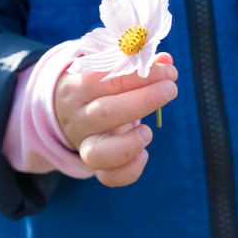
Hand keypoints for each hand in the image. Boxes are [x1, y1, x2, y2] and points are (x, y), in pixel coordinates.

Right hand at [55, 52, 177, 187]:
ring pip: (98, 153)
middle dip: (144, 100)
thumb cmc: (96, 86)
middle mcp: (77, 117)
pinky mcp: (94, 165)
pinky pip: (108, 177)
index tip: (167, 70)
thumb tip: (165, 60)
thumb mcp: (107, 69)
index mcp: (76, 87)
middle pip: (106, 112)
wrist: (67, 112)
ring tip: (148, 131)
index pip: (106, 79)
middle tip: (171, 89)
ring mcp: (83, 144)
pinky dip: (130, 170)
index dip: (140, 75)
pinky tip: (145, 153)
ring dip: (129, 144)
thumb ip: (135, 64)